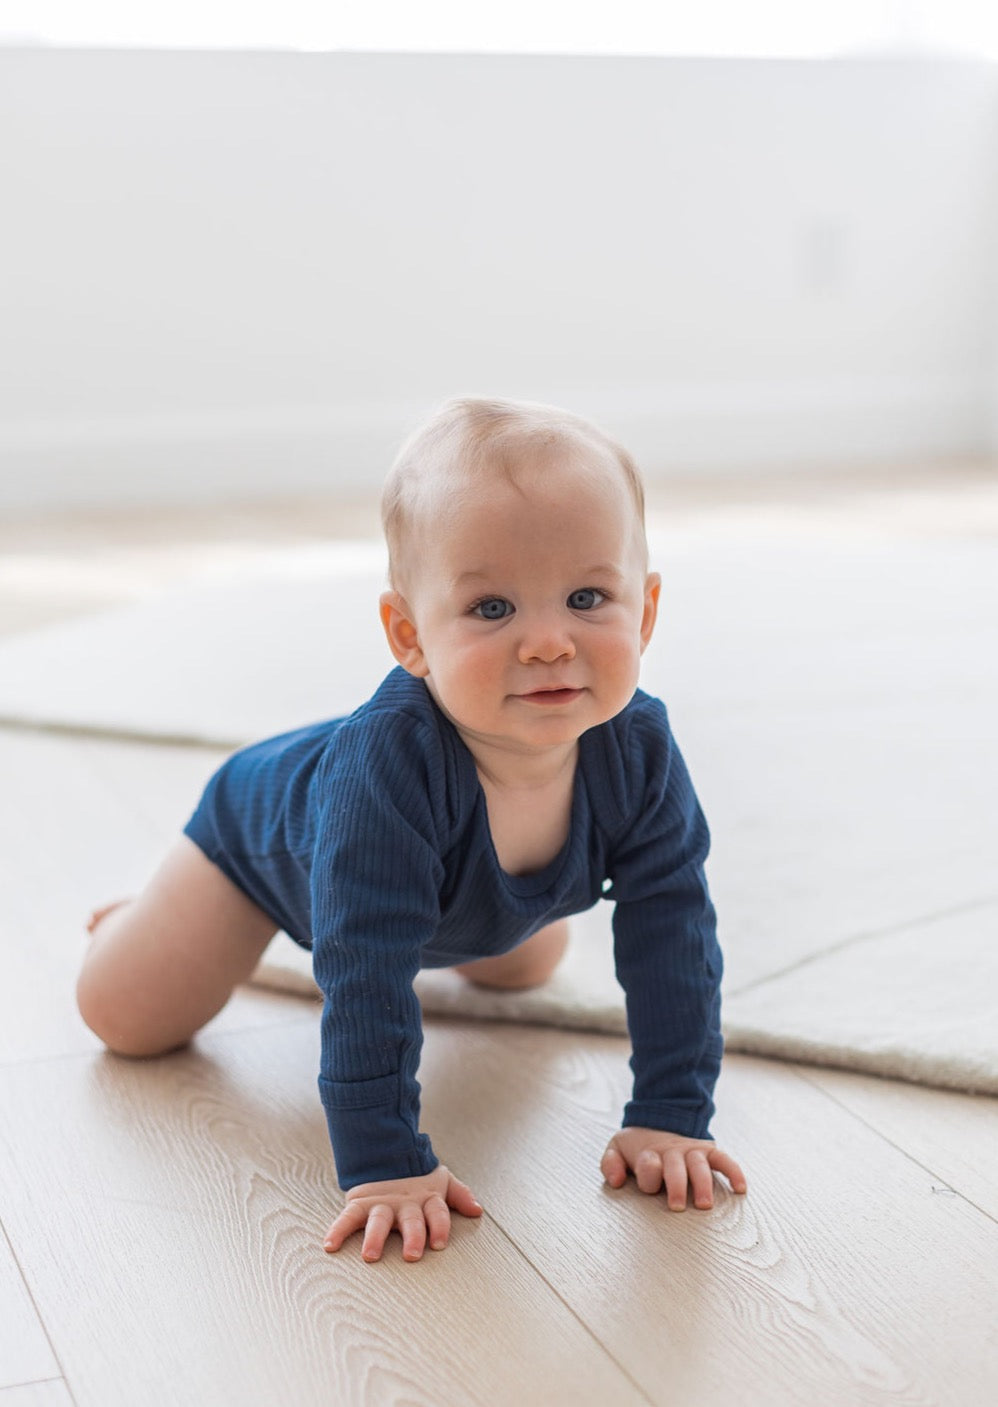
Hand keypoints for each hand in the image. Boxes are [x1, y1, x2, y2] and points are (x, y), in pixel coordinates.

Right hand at [323, 1164, 482, 1261]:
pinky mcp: (359, 1204)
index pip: (437, 1212)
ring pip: (379, 1221)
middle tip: (413, 1255)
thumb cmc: (418, 1180)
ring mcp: (381, 1204)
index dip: (439, 1226)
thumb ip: (459, 1195)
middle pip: (411, 1220)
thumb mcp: (441, 1183)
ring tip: (370, 1256)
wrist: (386, 1154)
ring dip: (375, 1238)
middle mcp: (404, 1203)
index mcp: (426, 1199)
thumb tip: (477, 1211)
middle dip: (413, 1236)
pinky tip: (330, 1246)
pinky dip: (338, 1230)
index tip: (439, 1243)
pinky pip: (347, 1218)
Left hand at [601, 1127, 746, 1210]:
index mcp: (648, 1153)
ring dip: (703, 1183)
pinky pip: (724, 1159)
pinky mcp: (708, 1151)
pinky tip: (740, 1188)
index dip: (648, 1174)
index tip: (651, 1186)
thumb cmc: (637, 1148)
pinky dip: (734, 1171)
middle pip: (676, 1167)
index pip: (648, 1165)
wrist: (657, 1121)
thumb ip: (610, 1164)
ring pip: (700, 1165)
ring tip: (705, 1204)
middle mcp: (672, 1151)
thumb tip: (616, 1180)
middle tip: (677, 1206)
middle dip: (677, 1185)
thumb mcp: (616, 1149)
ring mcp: (691, 1150)